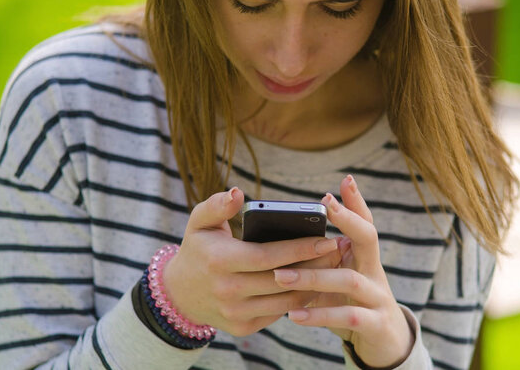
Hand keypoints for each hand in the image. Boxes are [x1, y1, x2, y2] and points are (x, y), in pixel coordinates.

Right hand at [162, 187, 344, 336]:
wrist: (180, 293)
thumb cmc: (198, 250)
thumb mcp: (199, 222)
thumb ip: (217, 205)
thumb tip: (237, 192)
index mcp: (219, 261)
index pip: (267, 256)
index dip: (298, 248)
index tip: (325, 238)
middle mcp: (227, 291)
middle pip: (281, 280)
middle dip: (314, 265)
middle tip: (338, 248)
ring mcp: (235, 312)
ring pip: (285, 301)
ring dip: (313, 284)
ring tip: (333, 264)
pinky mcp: (243, 327)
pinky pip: (279, 314)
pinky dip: (298, 300)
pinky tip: (314, 283)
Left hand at [273, 176, 414, 367]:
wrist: (384, 342)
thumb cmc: (351, 302)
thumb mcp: (337, 278)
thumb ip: (318, 262)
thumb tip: (279, 241)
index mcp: (363, 257)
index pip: (364, 223)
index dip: (356, 202)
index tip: (345, 180)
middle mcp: (374, 271)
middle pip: (369, 238)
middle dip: (349, 219)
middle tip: (326, 205)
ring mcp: (378, 297)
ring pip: (350, 279)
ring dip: (313, 276)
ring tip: (280, 275)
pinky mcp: (375, 324)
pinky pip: (348, 315)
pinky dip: (320, 314)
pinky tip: (293, 314)